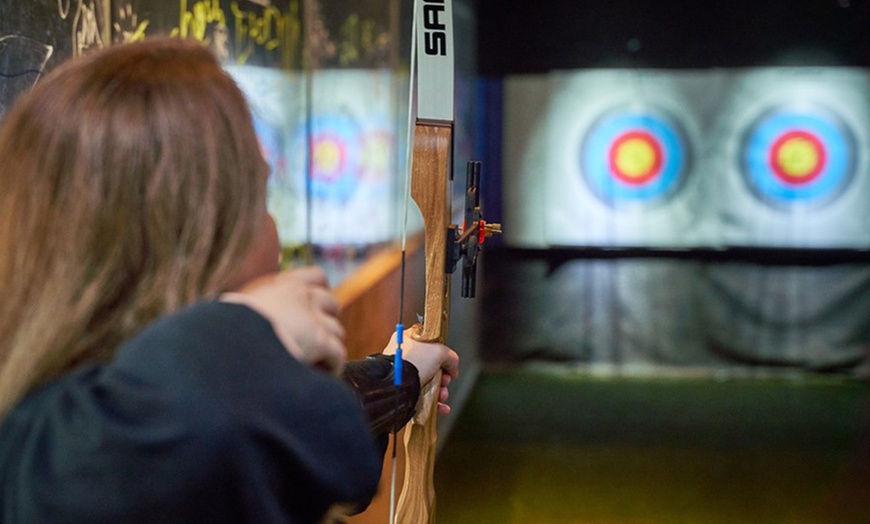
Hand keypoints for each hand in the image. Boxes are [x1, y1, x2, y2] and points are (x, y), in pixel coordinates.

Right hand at [220, 266, 346, 374]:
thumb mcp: (238, 311)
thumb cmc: (223, 333)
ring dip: (328, 348)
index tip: (313, 309)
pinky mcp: (319, 340)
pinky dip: (332, 368)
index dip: (319, 293)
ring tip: (314, 365)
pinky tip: (319, 377)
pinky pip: (338, 355)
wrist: (225, 344)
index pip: (316, 276)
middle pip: (332, 303)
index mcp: (280, 285)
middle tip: (314, 341)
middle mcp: (301, 295)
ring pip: (337, 331)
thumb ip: (257, 310)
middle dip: (326, 322)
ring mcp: (312, 317)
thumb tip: (259, 326)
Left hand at [383, 326, 458, 414]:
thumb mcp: (439, 352)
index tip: (447, 363)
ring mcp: (402, 376)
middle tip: (445, 380)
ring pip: (428, 383)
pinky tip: (442, 406)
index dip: (441, 354)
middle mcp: (403, 357)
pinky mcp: (404, 392)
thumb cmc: (412, 363)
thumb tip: (453, 367)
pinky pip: (422, 397)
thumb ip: (450, 357)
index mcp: (406, 340)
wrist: (398, 385)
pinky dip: (434, 403)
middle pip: (431, 366)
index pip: (429, 345)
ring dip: (440, 391)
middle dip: (443, 377)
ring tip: (442, 394)